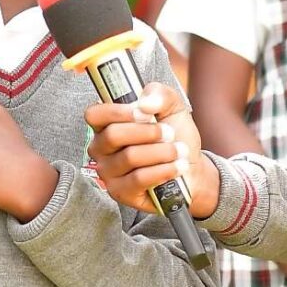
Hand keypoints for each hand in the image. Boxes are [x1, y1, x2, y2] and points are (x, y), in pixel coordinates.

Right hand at [86, 83, 219, 218]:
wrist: (192, 169)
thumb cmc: (175, 137)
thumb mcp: (172, 107)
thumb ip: (160, 94)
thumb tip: (145, 103)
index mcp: (107, 124)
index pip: (94, 114)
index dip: (118, 112)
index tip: (145, 113)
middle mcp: (101, 148)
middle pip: (113, 135)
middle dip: (148, 132)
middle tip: (169, 133)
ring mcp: (108, 172)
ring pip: (130, 157)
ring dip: (162, 152)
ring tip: (178, 151)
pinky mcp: (120, 192)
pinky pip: (139, 178)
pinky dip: (163, 170)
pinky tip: (177, 166)